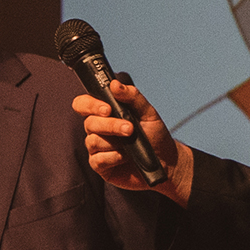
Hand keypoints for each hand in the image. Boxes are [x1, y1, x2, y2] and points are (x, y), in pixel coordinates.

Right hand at [71, 80, 190, 204]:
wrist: (166, 161)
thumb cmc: (154, 135)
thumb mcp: (148, 112)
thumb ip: (132, 97)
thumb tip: (114, 84)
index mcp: (104, 114)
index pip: (83, 104)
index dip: (90, 104)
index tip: (107, 108)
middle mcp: (97, 129)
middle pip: (89, 123)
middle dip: (110, 125)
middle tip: (129, 128)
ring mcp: (97, 148)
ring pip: (93, 141)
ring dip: (114, 142)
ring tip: (131, 143)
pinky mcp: (100, 165)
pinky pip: (98, 160)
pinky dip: (113, 157)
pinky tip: (125, 157)